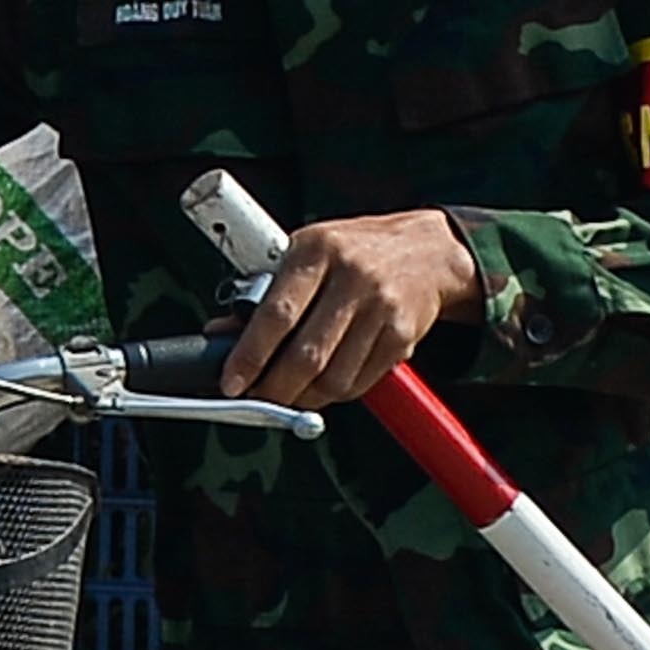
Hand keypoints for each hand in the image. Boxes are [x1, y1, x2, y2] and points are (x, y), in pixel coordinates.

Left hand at [225, 208, 479, 409]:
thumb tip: (222, 333)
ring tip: (287, 394)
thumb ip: (265, 292)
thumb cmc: (356, 250)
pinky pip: (358, 383)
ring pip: (332, 379)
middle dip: (273, 390)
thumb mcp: (306, 253)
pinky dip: (332, 395)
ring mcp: (381, 309)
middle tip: (255, 398)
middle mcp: (353, 277)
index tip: (232, 381)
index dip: (249, 356)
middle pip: (305, 356)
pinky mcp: (401, 336)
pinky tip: (321, 385)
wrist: (427, 251)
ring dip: (302, 399)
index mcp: (319, 250)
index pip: (277, 315)